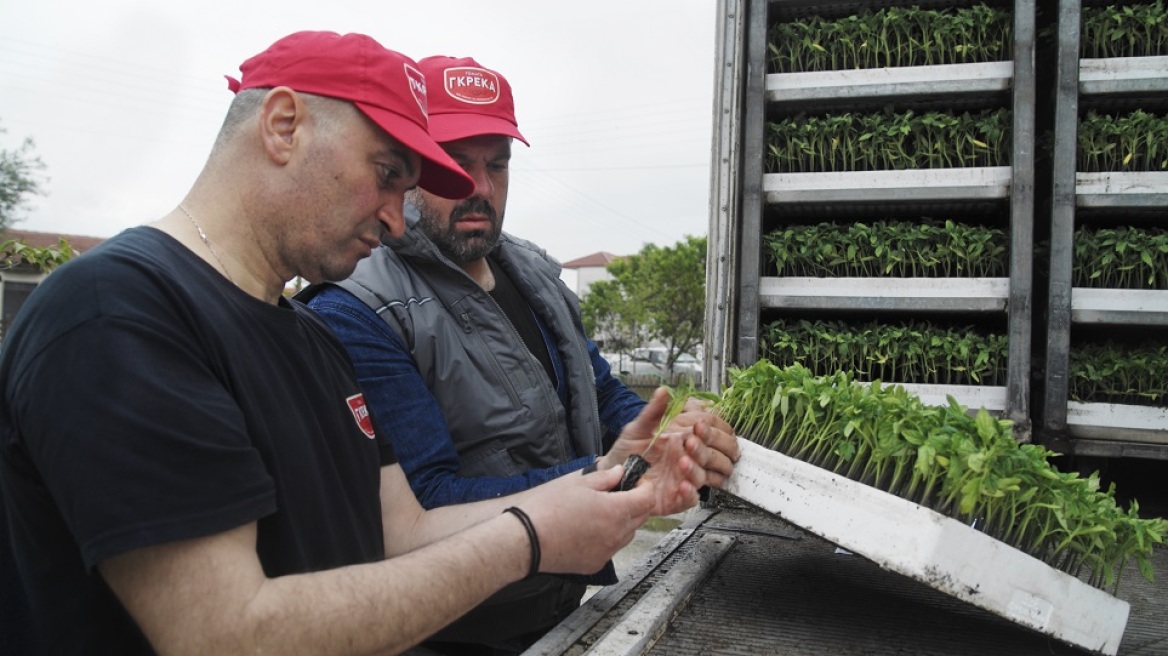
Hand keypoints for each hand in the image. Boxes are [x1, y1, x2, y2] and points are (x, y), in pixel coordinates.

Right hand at [520, 465, 654, 574]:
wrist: (527, 540)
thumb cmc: (547, 510)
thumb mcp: (577, 484)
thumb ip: (604, 478)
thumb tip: (619, 473)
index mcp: (616, 511)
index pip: (647, 500)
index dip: (645, 488)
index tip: (637, 483)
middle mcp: (616, 534)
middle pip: (641, 517)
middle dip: (636, 503)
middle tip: (619, 493)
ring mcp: (607, 552)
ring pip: (628, 534)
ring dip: (623, 522)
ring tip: (601, 512)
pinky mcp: (596, 564)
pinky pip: (611, 548)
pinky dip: (608, 538)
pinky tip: (589, 529)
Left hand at [600, 389, 739, 491]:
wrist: (613, 474)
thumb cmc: (628, 450)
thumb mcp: (638, 427)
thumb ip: (653, 411)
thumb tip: (663, 391)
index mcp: (686, 436)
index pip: (715, 429)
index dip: (712, 428)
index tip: (699, 425)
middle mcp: (690, 456)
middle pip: (720, 452)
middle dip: (710, 446)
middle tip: (692, 441)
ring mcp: (686, 477)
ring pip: (710, 474)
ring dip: (699, 467)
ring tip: (682, 461)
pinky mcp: (677, 497)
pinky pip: (693, 498)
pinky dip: (691, 493)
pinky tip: (683, 485)